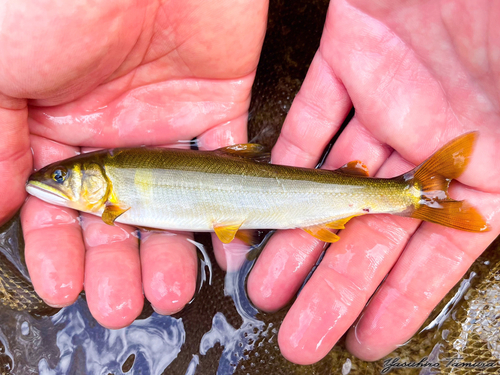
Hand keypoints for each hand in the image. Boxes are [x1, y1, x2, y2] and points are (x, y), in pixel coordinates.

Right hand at [0, 0, 266, 327]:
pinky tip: (223, 247)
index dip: (59, 248)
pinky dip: (226, 205)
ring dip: (170, 249)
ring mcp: (164, 118)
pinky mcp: (216, 104)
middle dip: (118, 264)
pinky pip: (226, 163)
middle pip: (116, 212)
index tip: (67, 285)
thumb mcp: (1, 71)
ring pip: (170, 200)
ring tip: (171, 289)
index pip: (56, 202)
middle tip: (123, 302)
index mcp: (54, 119)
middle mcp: (110, 126)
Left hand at [247, 0, 499, 363]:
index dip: (399, 301)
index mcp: (485, 164)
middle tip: (299, 332)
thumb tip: (489, 232)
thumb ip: (497, 184)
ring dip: (298, 234)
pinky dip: (288, 157)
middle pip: (369, 231)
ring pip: (330, 182)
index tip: (366, 339)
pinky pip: (312, 117)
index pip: (434, 253)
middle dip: (333, 287)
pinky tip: (266, 196)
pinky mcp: (350, 59)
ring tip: (268, 284)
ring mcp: (385, 102)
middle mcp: (428, 140)